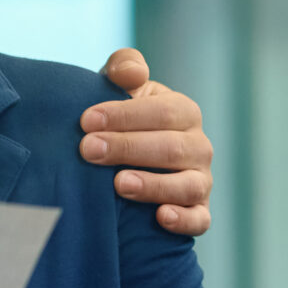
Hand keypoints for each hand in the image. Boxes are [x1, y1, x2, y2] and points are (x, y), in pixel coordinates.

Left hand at [82, 49, 214, 235]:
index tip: (86, 120)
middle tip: (88, 150)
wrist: (122, 162)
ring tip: (119, 184)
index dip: (125, 116)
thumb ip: (124, 68)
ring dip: (154, 185)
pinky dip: (184, 220)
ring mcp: (201, 181)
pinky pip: (200, 219)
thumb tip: (133, 74)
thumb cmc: (120, 119)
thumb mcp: (119, 88)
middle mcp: (198, 146)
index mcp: (183, 112)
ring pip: (188, 185)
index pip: (161, 112)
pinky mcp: (198, 212)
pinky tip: (161, 217)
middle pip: (171, 148)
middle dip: (128, 148)